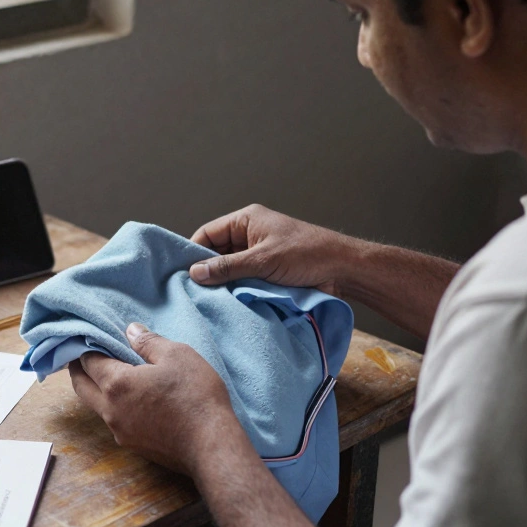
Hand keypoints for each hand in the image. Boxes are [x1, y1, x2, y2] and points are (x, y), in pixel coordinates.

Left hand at [69, 323, 245, 475]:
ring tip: (108, 375)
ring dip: (96, 390)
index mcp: (117, 384)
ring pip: (96, 406)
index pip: (88, 362)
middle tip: (82, 356)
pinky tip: (130, 400)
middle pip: (81, 387)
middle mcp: (110, 410)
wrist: (211, 445)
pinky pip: (114, 421)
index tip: (86, 338)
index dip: (86, 347)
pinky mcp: (133, 446)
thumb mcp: (177, 355)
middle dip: (79, 370)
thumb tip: (130, 331)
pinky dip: (113, 406)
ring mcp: (120, 432)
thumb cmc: (195, 396)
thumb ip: (149, 341)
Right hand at [189, 204, 356, 293]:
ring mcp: (259, 255)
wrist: (343, 270)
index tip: (182, 274)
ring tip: (209, 302)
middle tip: (193, 293)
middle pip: (217, 253)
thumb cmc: (307, 254)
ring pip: (230, 270)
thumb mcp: (263, 260)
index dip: (193, 252)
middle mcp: (249, 236)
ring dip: (224, 285)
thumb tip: (195, 272)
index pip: (208, 233)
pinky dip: (238, 292)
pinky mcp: (268, 273)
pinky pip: (244, 282)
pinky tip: (228, 305)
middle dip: (208, 271)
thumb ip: (228, 267)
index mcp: (246, 221)